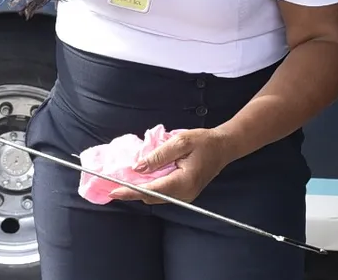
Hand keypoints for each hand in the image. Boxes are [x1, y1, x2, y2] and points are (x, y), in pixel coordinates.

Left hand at [108, 128, 236, 204]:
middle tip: (113, 183)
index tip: (113, 191)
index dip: (130, 191)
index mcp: (183, 182)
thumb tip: (137, 167)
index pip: (151, 190)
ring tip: (124, 180)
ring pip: (156, 196)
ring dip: (140, 189)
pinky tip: (141, 178)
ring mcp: (185, 196)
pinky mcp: (185, 193)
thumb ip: (158, 155)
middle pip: (152, 197)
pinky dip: (150, 187)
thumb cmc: (204, 141)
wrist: (224, 146)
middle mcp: (184, 194)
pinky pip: (163, 193)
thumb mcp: (180, 141)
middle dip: (132, 191)